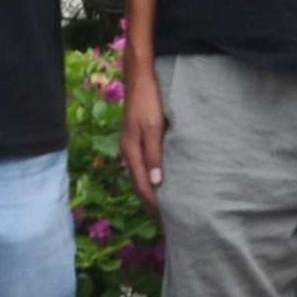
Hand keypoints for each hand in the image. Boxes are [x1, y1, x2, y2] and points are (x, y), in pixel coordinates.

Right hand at [122, 66, 168, 209]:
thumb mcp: (154, 128)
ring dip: (152, 190)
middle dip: (151, 202)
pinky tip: (163, 178)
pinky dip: (152, 176)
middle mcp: (129, 151)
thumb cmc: (148, 101)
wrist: (140, 77)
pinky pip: (144, 164)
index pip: (142, 186)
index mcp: (131, 152)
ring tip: (166, 203)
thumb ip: (154, 155)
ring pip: (141, 175)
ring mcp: (132, 145)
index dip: (153, 204)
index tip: (166, 219)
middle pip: (139, 184)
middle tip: (167, 218)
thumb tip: (156, 183)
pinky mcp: (138, 138)